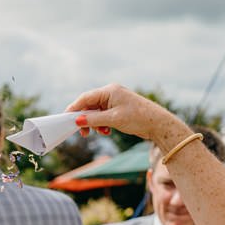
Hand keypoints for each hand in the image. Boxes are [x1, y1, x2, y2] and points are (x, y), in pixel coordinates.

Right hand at [64, 84, 188, 143]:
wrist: (159, 124)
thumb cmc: (138, 118)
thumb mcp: (113, 120)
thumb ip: (93, 119)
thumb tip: (77, 120)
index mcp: (110, 91)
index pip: (85, 98)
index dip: (74, 108)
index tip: (66, 119)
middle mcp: (111, 93)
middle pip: (89, 104)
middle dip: (85, 118)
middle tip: (83, 133)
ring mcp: (115, 100)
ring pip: (95, 111)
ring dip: (94, 123)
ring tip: (99, 133)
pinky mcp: (118, 108)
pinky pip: (103, 115)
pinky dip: (101, 123)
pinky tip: (106, 131)